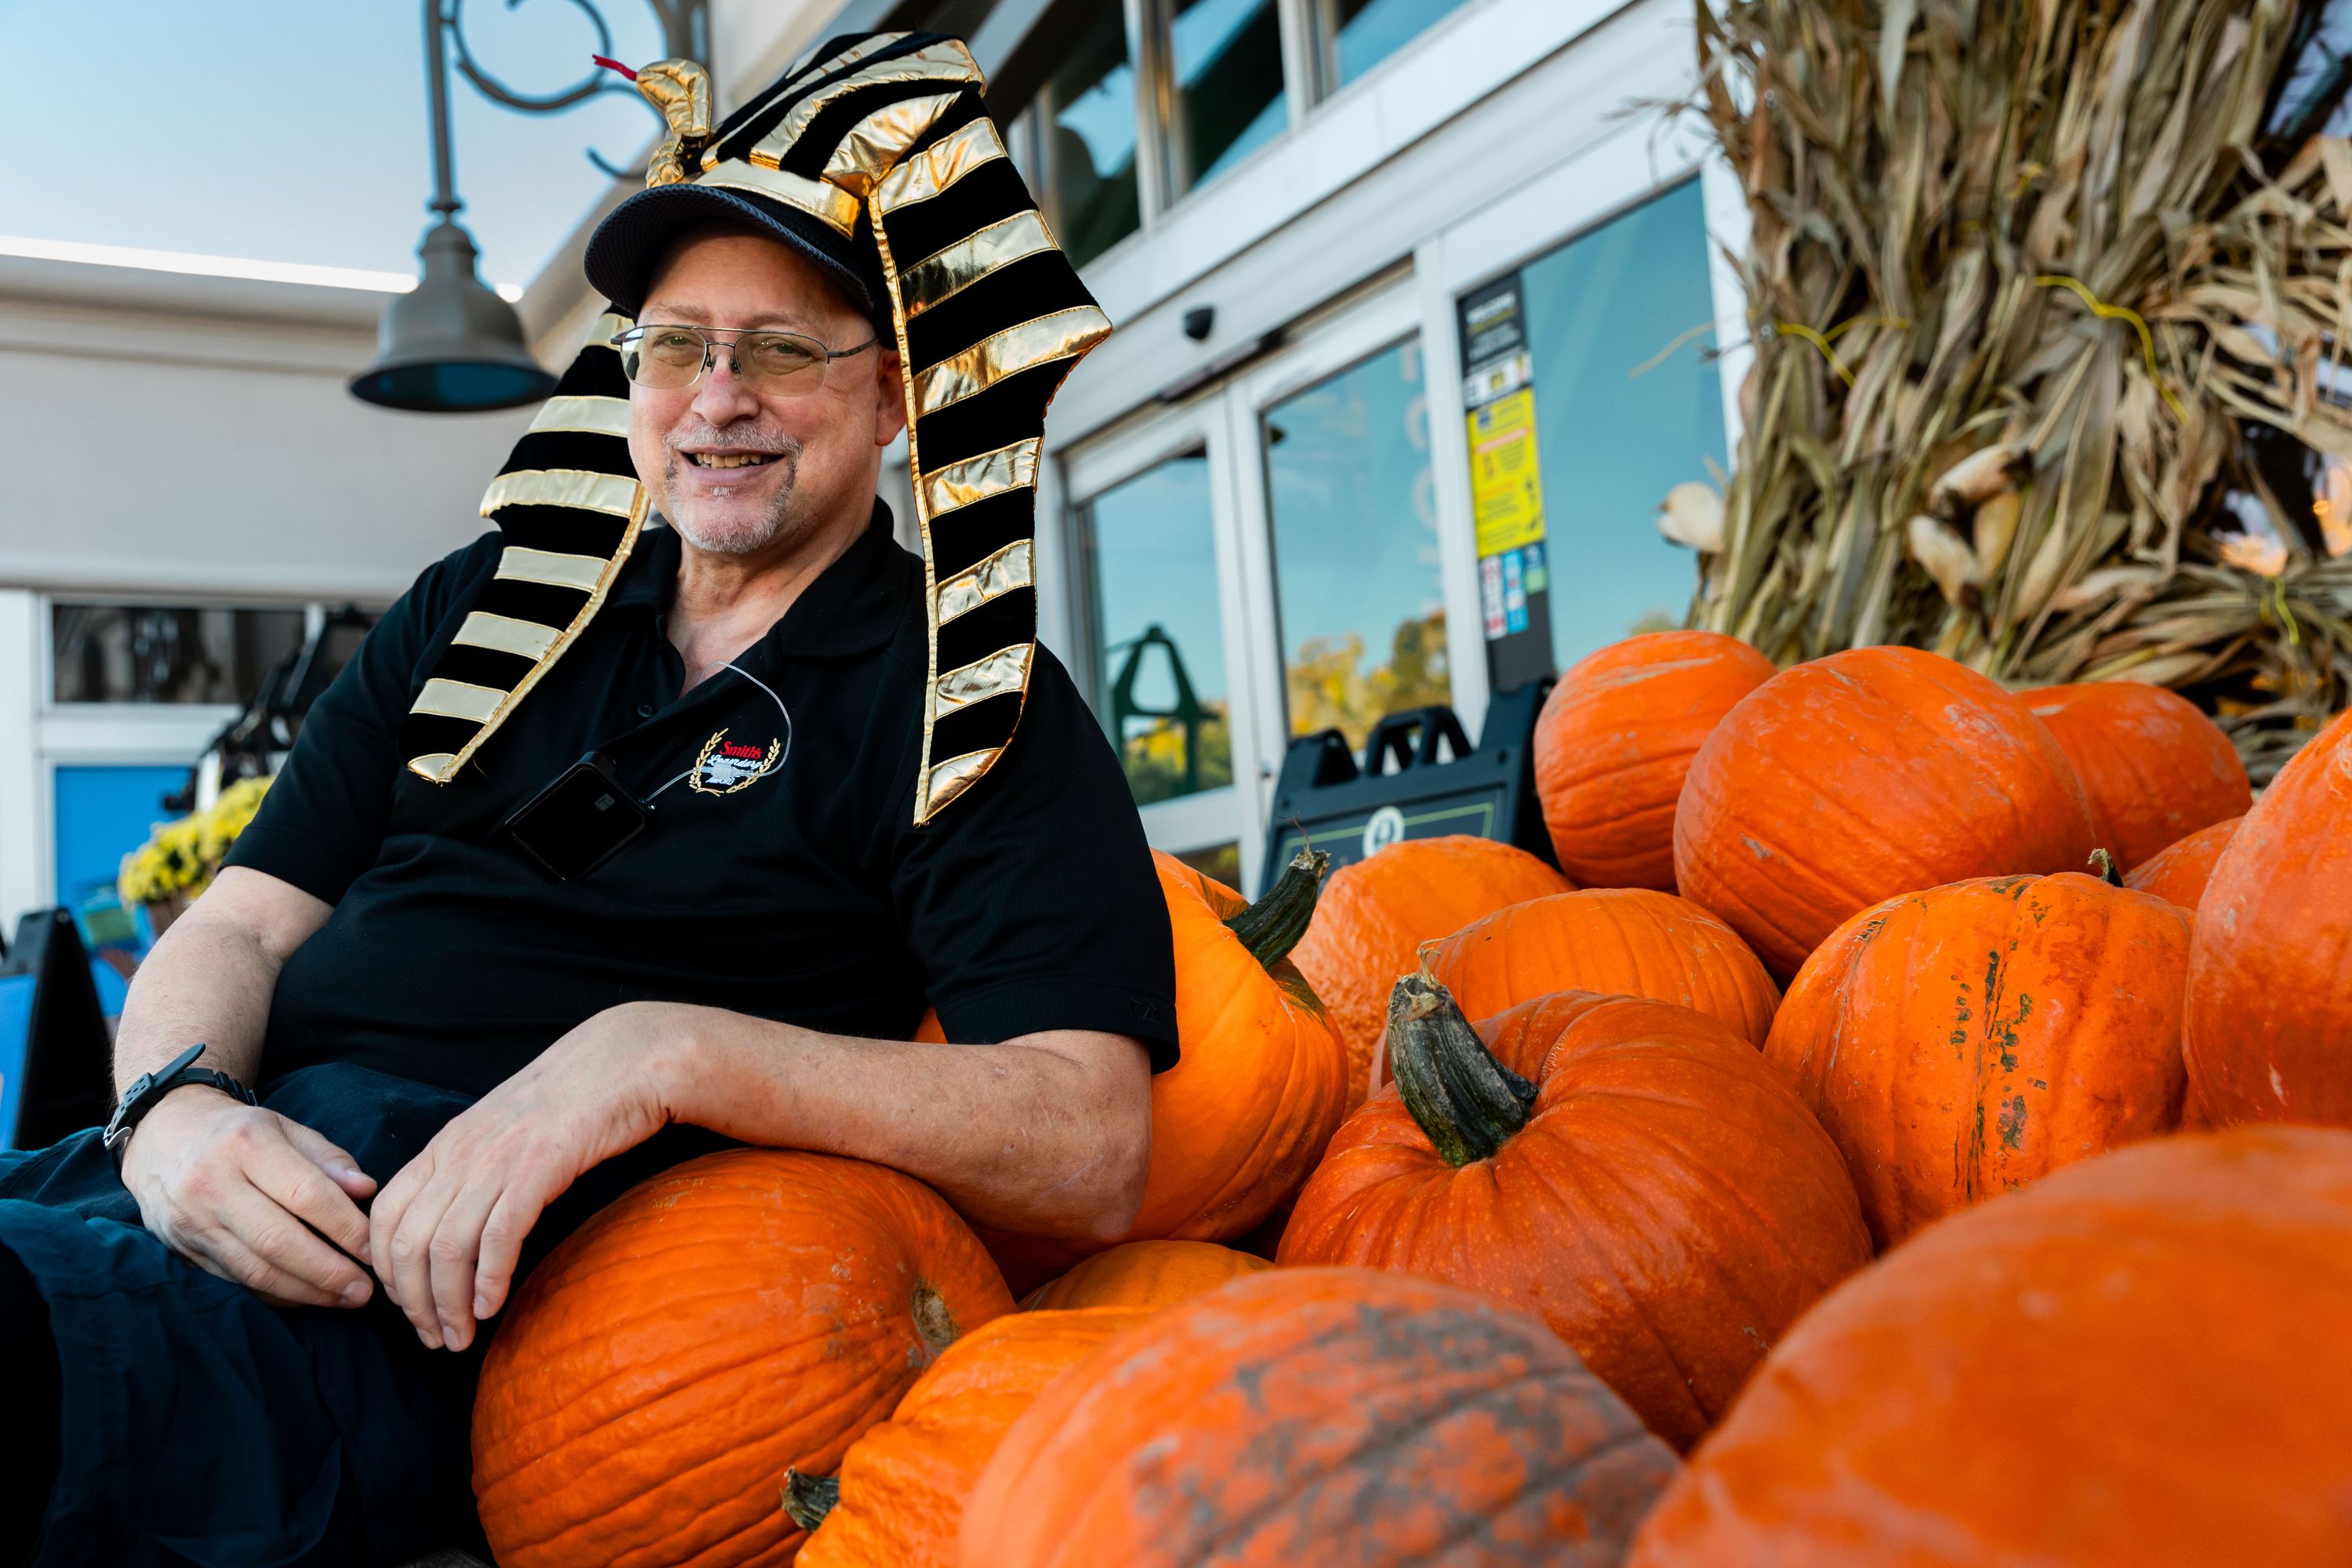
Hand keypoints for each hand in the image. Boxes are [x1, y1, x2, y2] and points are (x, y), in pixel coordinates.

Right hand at [121, 1087, 378, 1308]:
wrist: (162, 1137)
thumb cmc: (239, 1132)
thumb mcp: (284, 1127)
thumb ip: (328, 1158)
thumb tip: (367, 1190)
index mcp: (246, 1144)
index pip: (306, 1194)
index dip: (346, 1227)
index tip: (376, 1250)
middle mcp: (212, 1183)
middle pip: (278, 1240)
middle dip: (328, 1272)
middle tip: (365, 1290)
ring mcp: (192, 1220)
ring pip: (254, 1270)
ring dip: (305, 1292)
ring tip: (344, 1299)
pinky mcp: (182, 1249)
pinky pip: (236, 1280)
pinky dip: (275, 1294)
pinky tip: (306, 1296)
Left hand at [369, 1003, 684, 1350]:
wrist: (623, 1062)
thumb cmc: (569, 1102)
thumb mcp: (501, 1131)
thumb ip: (469, 1170)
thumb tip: (451, 1225)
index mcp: (445, 1144)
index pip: (384, 1215)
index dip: (385, 1270)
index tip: (407, 1305)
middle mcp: (460, 1153)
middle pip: (407, 1241)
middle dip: (412, 1303)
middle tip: (433, 1339)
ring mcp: (497, 1159)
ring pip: (446, 1246)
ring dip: (447, 1304)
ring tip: (460, 1337)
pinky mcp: (539, 1168)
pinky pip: (498, 1236)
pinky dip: (489, 1279)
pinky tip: (492, 1306)